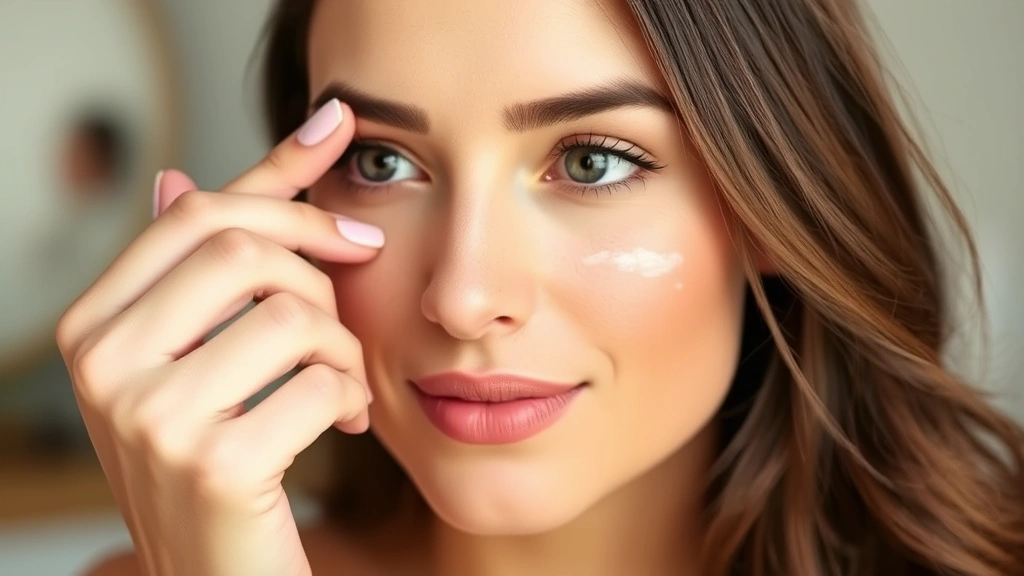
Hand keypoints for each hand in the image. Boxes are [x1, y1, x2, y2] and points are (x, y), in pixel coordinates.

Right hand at [57, 100, 377, 575]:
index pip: (197, 213)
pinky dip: (353, 397)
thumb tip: (179, 173)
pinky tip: (346, 423)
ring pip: (293, 315)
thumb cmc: (213, 458)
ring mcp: (152, 418)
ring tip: (344, 383)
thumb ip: (192, 268)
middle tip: (343, 323)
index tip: (342, 138)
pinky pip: (323, 382)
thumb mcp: (190, 359)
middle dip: (321, 277)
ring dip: (345, 348)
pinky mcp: (216, 466)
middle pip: (245, 249)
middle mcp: (103, 367)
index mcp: (92, 327)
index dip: (283, 178)